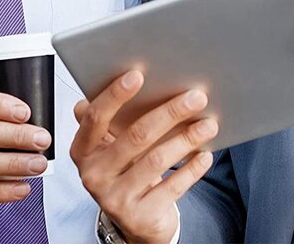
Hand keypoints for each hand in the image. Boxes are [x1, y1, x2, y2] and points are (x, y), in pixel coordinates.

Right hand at [70, 70, 216, 243]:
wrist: (135, 220)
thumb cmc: (126, 168)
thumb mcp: (112, 144)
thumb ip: (110, 117)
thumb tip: (119, 81)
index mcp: (84, 150)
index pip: (95, 118)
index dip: (115, 95)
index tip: (138, 74)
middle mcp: (94, 175)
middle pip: (135, 136)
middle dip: (170, 113)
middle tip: (197, 97)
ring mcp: (115, 199)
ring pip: (156, 160)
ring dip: (187, 139)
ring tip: (209, 124)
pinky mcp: (139, 217)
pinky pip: (171, 187)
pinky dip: (191, 169)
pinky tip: (205, 154)